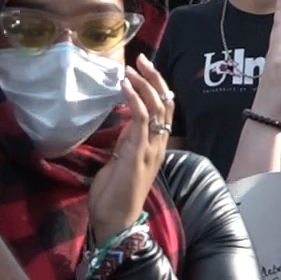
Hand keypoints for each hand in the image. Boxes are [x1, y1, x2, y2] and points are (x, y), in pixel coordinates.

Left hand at [87, 56, 173, 239]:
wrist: (114, 220)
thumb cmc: (114, 194)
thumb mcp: (121, 160)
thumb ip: (127, 143)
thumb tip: (126, 123)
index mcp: (156, 147)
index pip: (165, 110)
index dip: (157, 87)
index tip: (143, 69)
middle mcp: (159, 146)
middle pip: (166, 104)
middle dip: (155, 79)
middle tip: (142, 59)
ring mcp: (150, 150)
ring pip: (157, 108)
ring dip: (144, 85)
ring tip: (132, 69)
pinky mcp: (138, 154)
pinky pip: (142, 121)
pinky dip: (134, 100)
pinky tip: (125, 87)